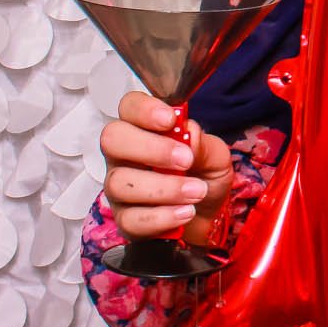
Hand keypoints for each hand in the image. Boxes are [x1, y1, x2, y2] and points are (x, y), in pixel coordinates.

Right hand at [100, 92, 233, 246]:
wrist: (209, 216)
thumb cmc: (205, 177)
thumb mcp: (215, 155)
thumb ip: (203, 143)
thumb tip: (188, 136)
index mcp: (144, 130)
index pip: (129, 107)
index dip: (144, 110)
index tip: (170, 120)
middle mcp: (124, 156)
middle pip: (112, 139)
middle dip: (150, 149)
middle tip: (185, 160)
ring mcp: (120, 188)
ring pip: (119, 182)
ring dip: (164, 188)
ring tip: (196, 191)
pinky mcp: (124, 219)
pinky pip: (130, 218)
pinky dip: (162, 216)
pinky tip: (184, 212)